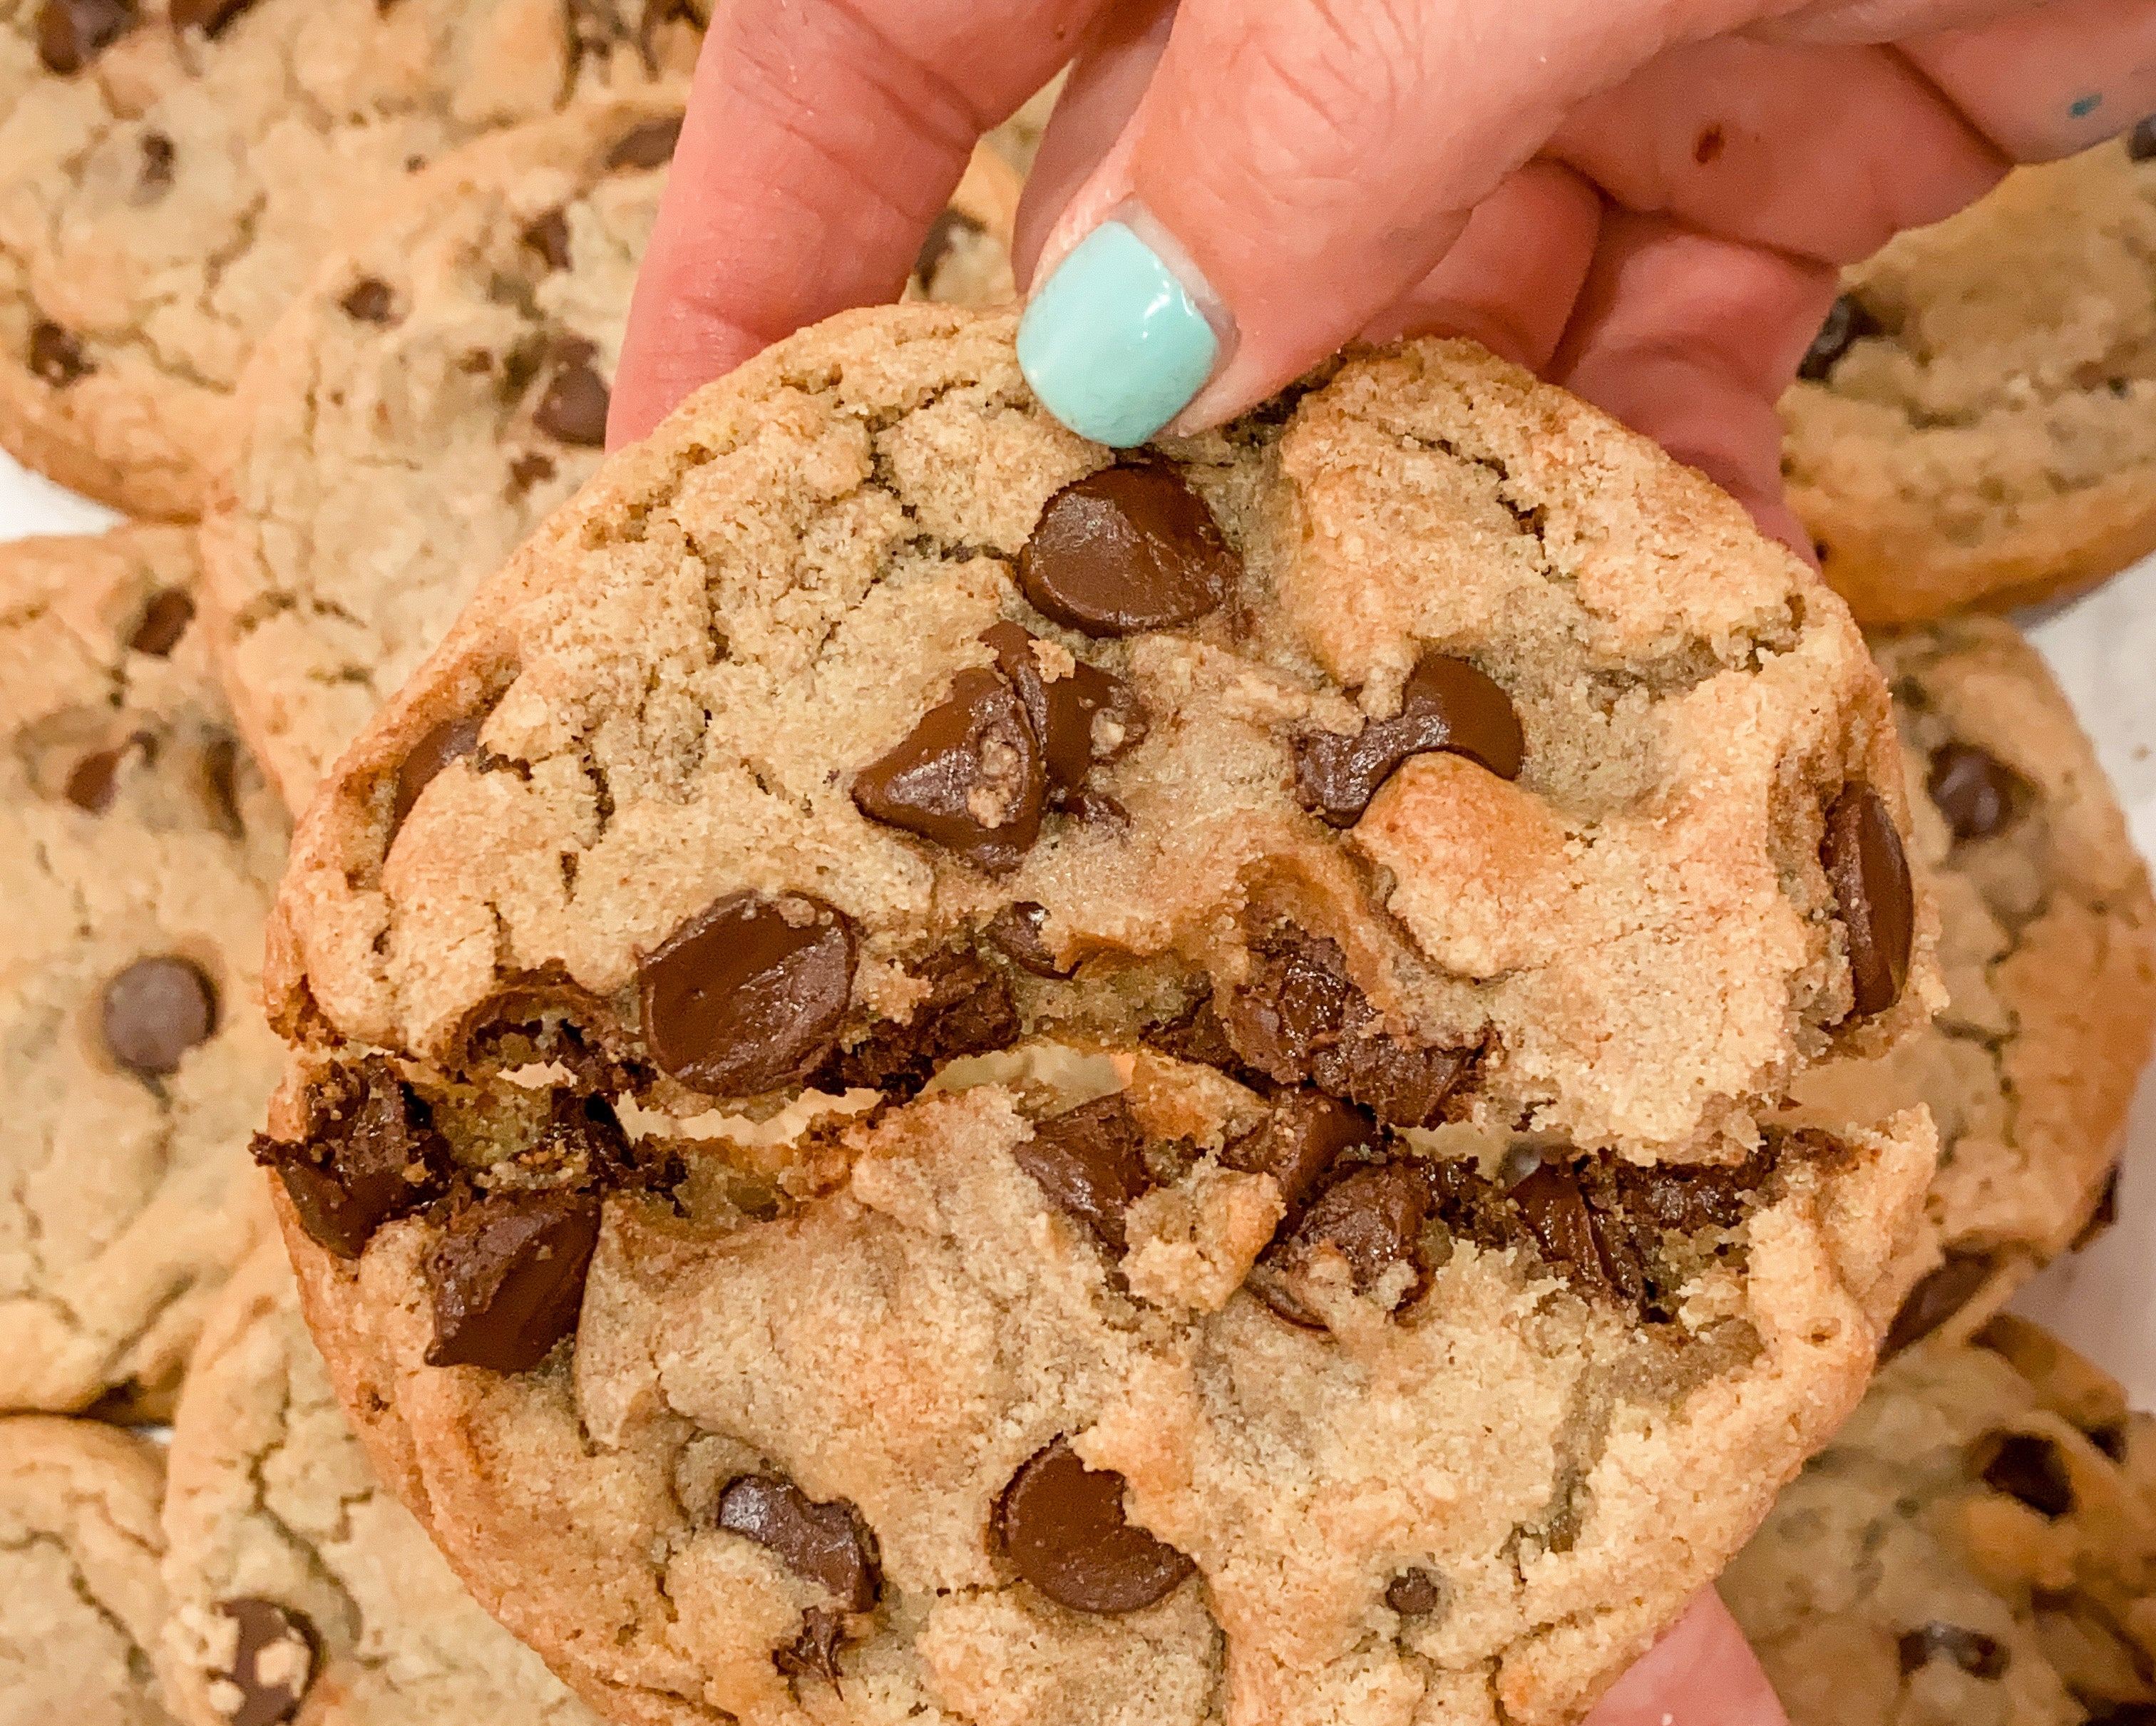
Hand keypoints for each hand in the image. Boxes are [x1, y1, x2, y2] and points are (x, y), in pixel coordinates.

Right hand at [612, 0, 2155, 542]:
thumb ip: (1325, 104)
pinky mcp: (1773, 117)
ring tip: (1366, 709)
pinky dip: (1655, 494)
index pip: (877, 33)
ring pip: (1405, 338)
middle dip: (1124, 460)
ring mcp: (1559, 35)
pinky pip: (1655, 354)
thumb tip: (1116, 350)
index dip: (756, 259)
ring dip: (1405, 523)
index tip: (676, 482)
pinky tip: (1665, 611)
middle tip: (1077, 691)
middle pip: (1148, 230)